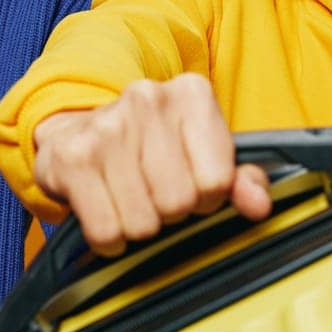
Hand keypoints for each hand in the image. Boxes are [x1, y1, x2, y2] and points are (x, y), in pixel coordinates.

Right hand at [31, 73, 271, 255]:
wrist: (72, 132)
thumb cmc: (146, 147)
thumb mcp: (201, 152)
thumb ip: (239, 179)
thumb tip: (259, 205)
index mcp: (191, 94)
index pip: (218, 181)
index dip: (206, 197)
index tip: (187, 183)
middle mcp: (148, 99)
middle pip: (179, 202)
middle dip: (169, 212)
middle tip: (153, 193)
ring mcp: (107, 126)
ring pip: (143, 222)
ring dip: (137, 226)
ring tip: (128, 199)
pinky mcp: (73, 157)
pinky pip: (107, 231)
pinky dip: (108, 237)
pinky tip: (106, 210)